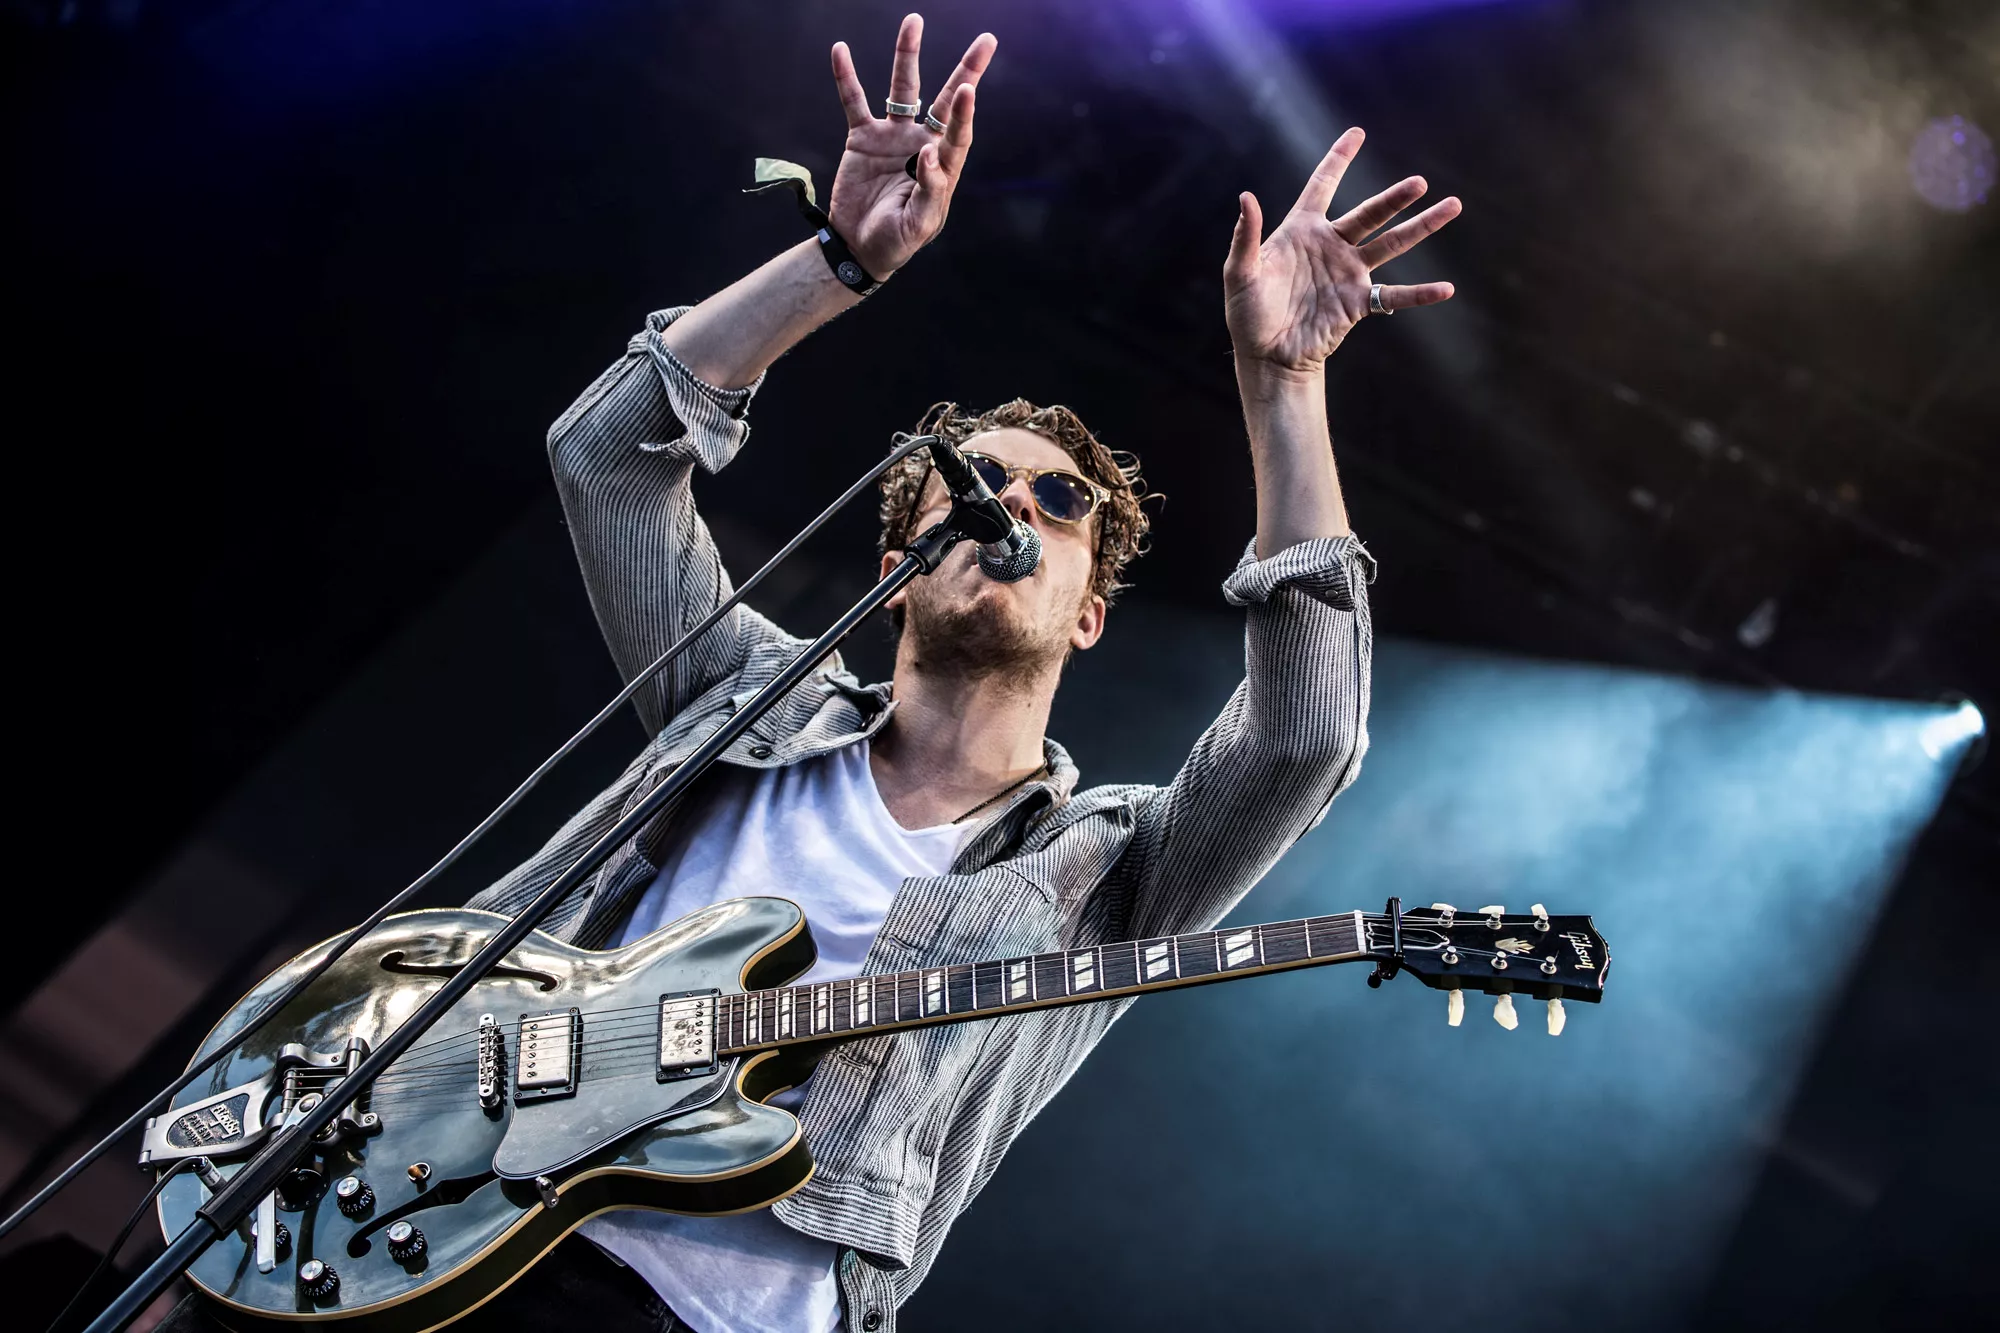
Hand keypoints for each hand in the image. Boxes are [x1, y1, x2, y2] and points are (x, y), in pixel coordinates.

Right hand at [826, 15, 995, 279]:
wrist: (859, 247)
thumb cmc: (896, 241)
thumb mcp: (918, 225)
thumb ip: (930, 192)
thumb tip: (929, 155)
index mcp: (942, 167)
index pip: (957, 133)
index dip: (964, 112)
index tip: (968, 89)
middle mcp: (922, 144)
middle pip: (947, 100)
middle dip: (966, 70)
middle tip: (986, 41)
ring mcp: (893, 137)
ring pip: (903, 89)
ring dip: (907, 55)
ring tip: (913, 22)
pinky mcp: (863, 138)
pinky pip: (855, 102)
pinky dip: (847, 77)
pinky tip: (840, 50)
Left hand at [1224, 128, 1460, 375]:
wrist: (1266, 355)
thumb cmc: (1248, 314)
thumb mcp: (1240, 273)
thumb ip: (1246, 237)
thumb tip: (1246, 197)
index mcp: (1302, 230)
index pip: (1323, 186)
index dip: (1339, 159)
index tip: (1358, 133)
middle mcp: (1331, 245)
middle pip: (1370, 213)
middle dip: (1396, 198)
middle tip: (1420, 182)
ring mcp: (1349, 273)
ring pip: (1391, 243)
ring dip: (1421, 227)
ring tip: (1451, 206)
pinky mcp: (1358, 302)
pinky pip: (1395, 295)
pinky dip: (1420, 293)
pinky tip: (1446, 289)